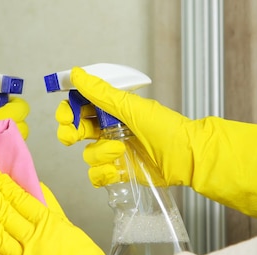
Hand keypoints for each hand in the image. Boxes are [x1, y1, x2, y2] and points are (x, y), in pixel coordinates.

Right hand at [57, 67, 256, 223]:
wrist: (189, 157)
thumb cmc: (166, 129)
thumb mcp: (132, 108)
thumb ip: (102, 93)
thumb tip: (77, 73)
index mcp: (113, 111)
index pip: (80, 108)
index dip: (69, 111)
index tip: (67, 115)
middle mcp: (111, 131)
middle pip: (76, 132)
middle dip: (71, 133)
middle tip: (74, 134)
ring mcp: (115, 154)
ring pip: (87, 155)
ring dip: (99, 153)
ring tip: (119, 151)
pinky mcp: (120, 174)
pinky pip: (97, 177)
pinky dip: (102, 174)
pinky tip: (115, 169)